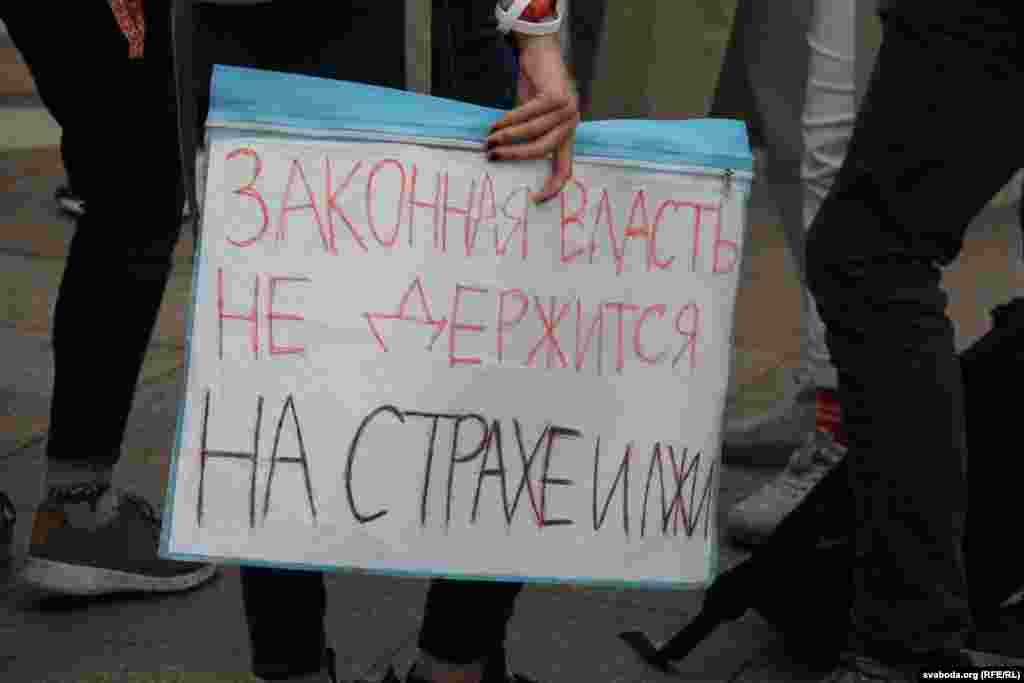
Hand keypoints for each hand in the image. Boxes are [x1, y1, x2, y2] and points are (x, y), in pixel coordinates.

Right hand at [485, 33, 578, 203]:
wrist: (541, 51)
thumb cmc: (535, 87)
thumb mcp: (533, 117)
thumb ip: (527, 137)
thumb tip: (500, 157)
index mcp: (568, 133)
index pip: (566, 168)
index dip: (553, 187)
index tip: (535, 199)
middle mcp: (571, 123)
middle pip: (542, 150)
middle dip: (515, 156)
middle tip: (492, 157)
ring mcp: (566, 108)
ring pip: (532, 132)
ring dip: (506, 138)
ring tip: (488, 140)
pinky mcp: (555, 95)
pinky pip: (526, 114)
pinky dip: (507, 121)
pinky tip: (494, 125)